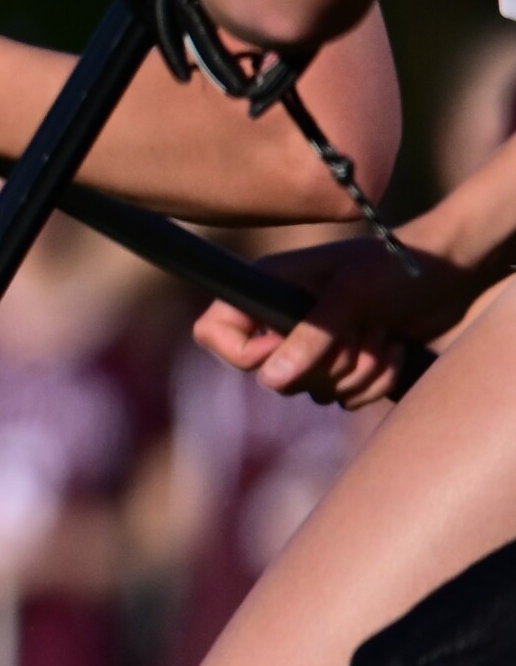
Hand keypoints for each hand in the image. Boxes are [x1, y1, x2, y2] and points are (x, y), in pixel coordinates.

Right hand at [191, 229, 474, 406]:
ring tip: (382, 332)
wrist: (450, 273)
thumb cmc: (395, 267)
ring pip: (313, 390)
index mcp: (267, 287)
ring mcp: (314, 343)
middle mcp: (282, 317)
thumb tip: (270, 381)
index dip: (244, 354)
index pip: (215, 334)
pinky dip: (374, 382)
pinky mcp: (345, 362)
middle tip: (360, 330)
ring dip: (358, 371)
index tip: (286, 348)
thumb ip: (311, 337)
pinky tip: (393, 348)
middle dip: (327, 362)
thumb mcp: (351, 297)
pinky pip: (343, 398)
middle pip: (273, 375)